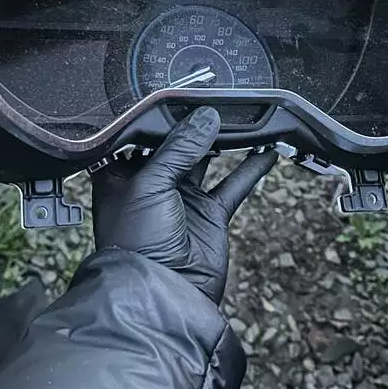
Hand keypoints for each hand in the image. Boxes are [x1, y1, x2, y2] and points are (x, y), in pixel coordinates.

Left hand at [92, 107, 276, 302]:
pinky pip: (233, 184)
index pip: (142, 133)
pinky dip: (250, 168)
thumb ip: (179, 148)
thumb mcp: (150, 184)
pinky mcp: (208, 214)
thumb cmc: (137, 243)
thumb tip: (207, 116)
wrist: (162, 296)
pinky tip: (265, 150)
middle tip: (218, 98)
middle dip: (195, 123)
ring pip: (207, 159)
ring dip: (224, 140)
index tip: (184, 92)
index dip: (161, 114)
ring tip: (242, 116)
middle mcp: (151, 183)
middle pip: (177, 143)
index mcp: (122, 173)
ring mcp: (182, 198)